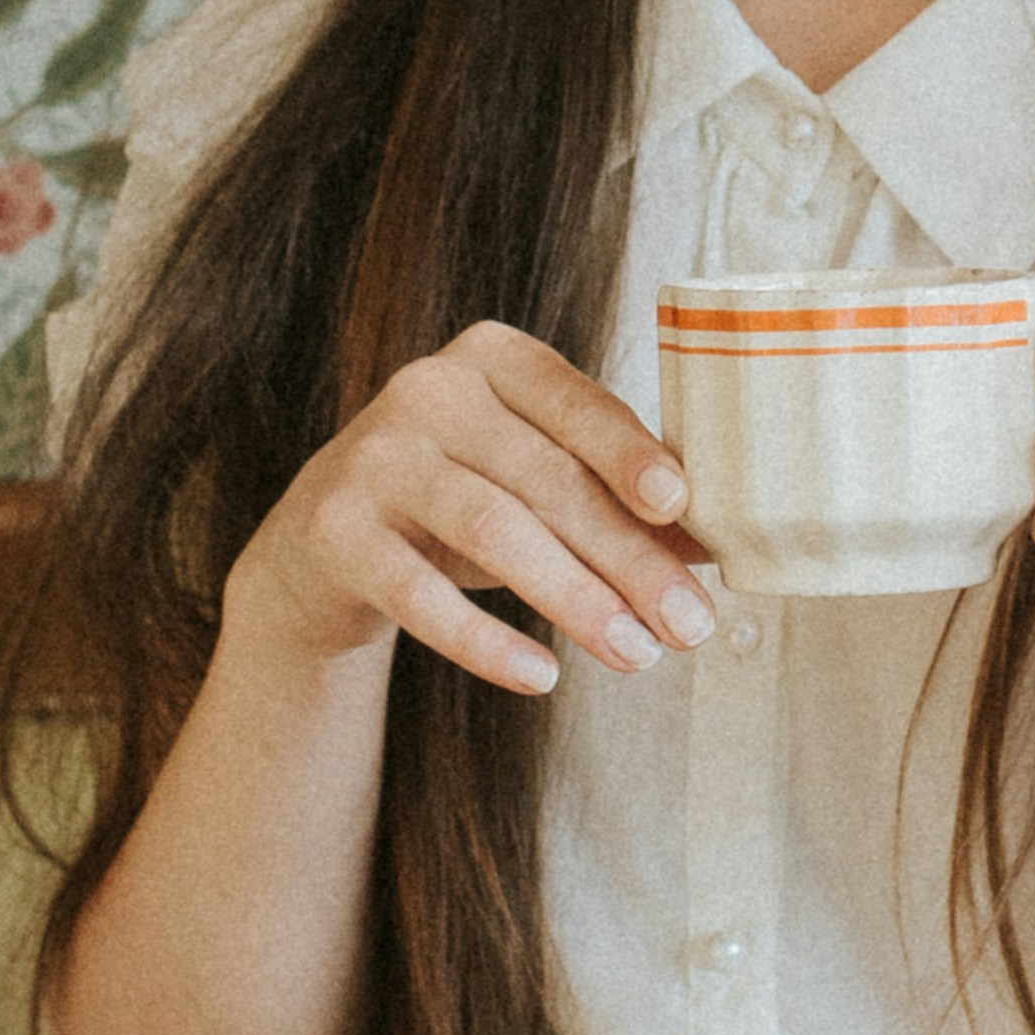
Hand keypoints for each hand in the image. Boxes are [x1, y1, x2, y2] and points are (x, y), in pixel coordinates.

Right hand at [229, 325, 714, 702]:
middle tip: (689, 624)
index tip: (679, 505)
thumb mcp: (534, 481)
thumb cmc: (460, 498)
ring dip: (574, 599)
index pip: (576, 401)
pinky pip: (418, 592)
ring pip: (492, 530)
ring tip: (635, 654)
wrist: (324, 542)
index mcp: (494, 358)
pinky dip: (485, 640)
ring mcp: (375, 456)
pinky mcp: (335, 528)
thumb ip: (613, 497)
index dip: (628, 452)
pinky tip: (541, 676)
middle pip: (547, 479)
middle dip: (627, 557)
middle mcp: (429, 389)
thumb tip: (709, 544)